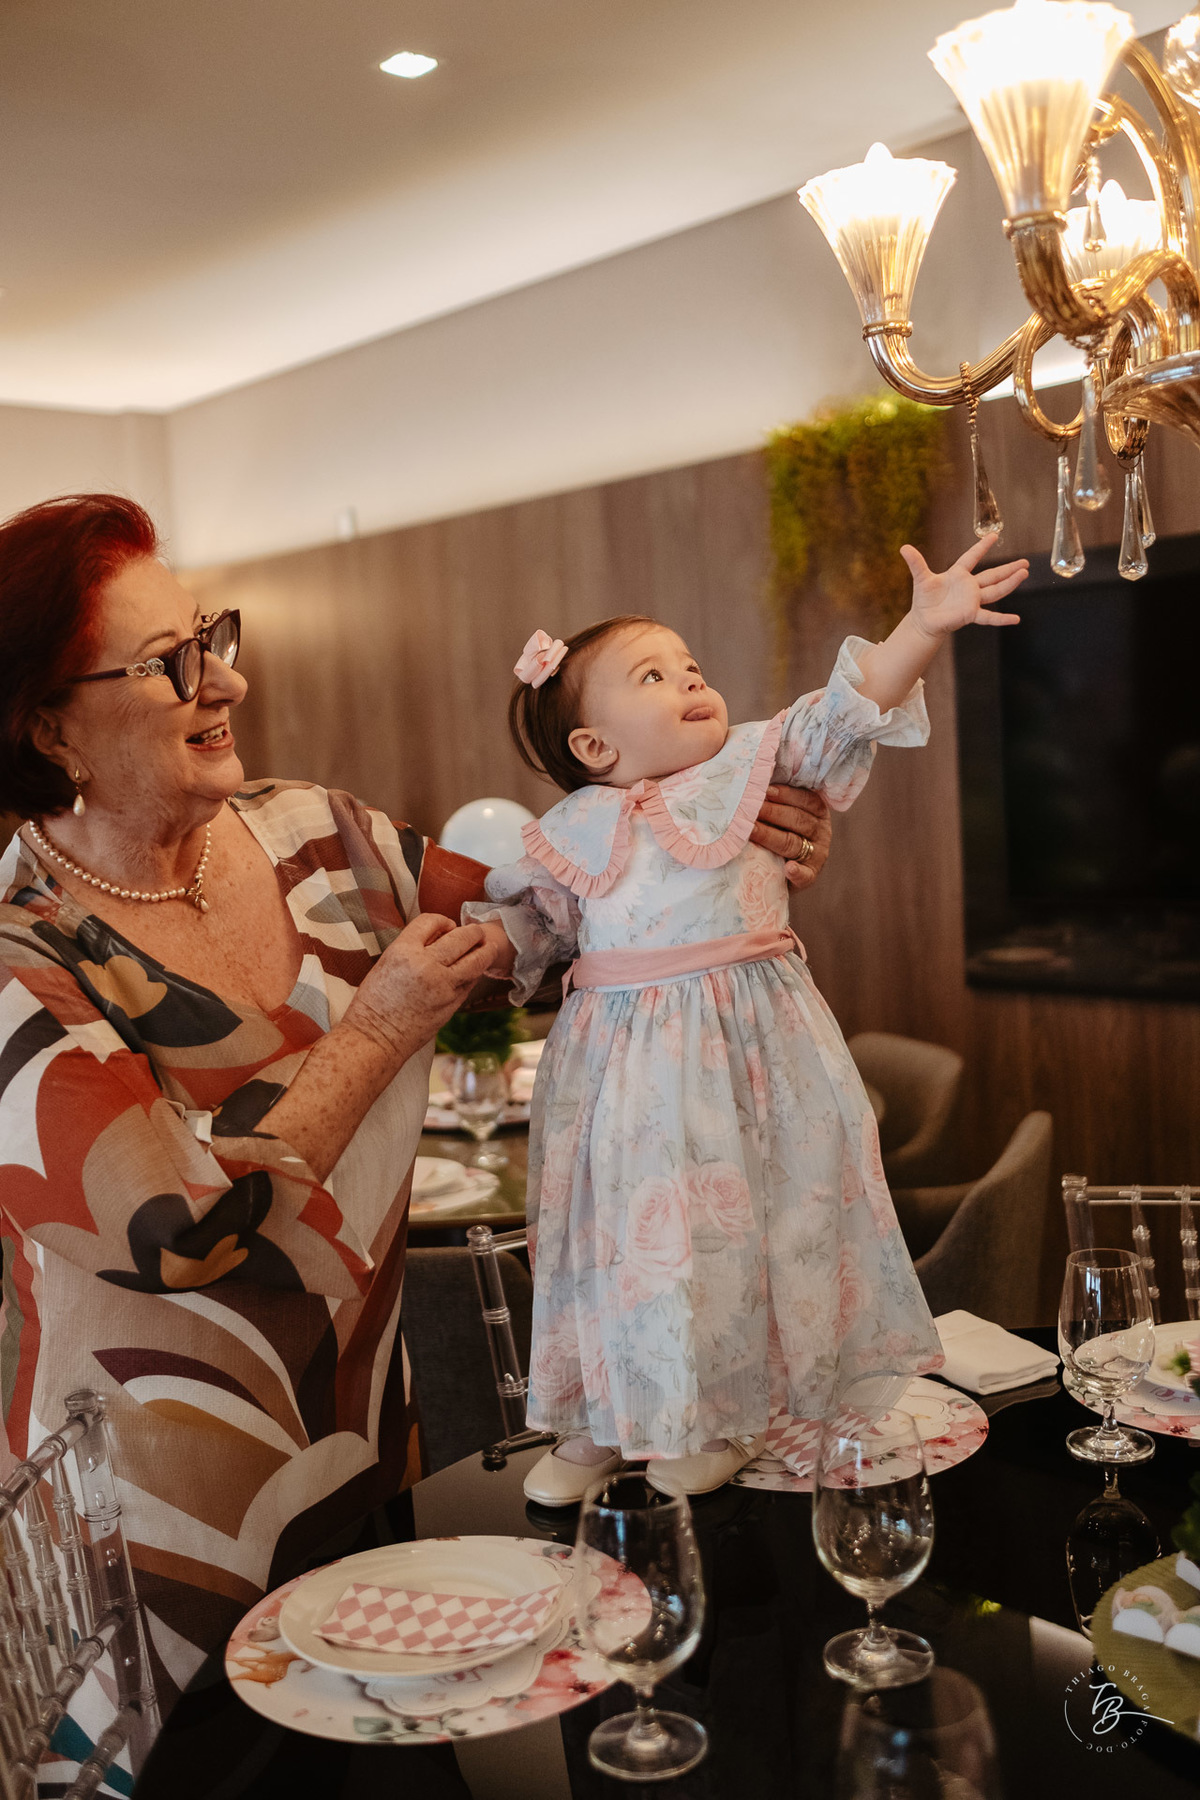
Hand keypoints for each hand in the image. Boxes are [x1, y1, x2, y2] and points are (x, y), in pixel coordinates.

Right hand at [341, 912, 495, 1064]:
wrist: (375, 1038)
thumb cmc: (374, 1003)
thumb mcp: (386, 964)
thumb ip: (412, 948)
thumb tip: (441, 937)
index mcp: (402, 951)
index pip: (430, 921)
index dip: (443, 920)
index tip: (448, 925)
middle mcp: (425, 965)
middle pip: (460, 938)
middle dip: (472, 932)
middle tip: (476, 931)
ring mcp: (442, 986)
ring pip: (476, 960)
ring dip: (485, 950)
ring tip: (488, 946)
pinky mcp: (452, 1004)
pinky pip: (470, 982)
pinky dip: (475, 973)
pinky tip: (474, 970)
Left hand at [749, 785, 831, 890]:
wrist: (777, 871)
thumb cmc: (776, 831)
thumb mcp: (780, 813)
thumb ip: (773, 798)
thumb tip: (753, 778)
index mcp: (817, 811)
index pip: (806, 799)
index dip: (785, 794)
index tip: (764, 790)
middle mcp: (821, 831)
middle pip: (798, 819)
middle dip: (772, 813)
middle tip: (749, 809)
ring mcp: (817, 854)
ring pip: (794, 843)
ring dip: (771, 836)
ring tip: (751, 831)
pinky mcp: (811, 875)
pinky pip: (806, 875)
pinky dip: (798, 872)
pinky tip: (788, 868)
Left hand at [900, 533, 1027, 638]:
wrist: (924, 621)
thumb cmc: (924, 599)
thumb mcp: (921, 579)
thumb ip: (916, 563)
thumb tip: (903, 546)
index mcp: (958, 574)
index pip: (972, 557)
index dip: (981, 547)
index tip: (993, 535)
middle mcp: (969, 587)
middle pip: (992, 575)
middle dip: (1008, 568)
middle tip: (1026, 562)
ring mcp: (972, 601)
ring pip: (995, 591)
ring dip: (1009, 584)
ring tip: (1024, 574)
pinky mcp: (970, 615)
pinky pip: (988, 617)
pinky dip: (1001, 619)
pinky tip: (1015, 619)